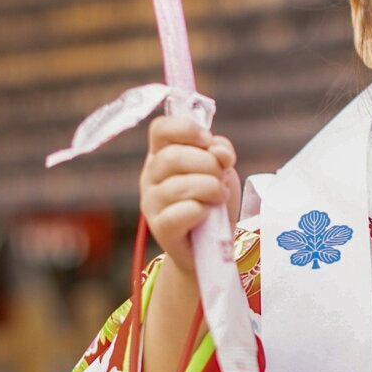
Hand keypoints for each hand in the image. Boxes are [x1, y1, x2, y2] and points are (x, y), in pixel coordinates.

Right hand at [140, 115, 239, 272]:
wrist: (214, 243)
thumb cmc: (214, 200)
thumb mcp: (221, 169)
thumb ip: (220, 153)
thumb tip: (218, 151)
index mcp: (162, 154)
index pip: (160, 128)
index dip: (185, 128)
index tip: (207, 141)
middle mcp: (150, 176)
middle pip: (172, 157)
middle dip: (207, 164)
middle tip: (221, 177)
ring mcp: (151, 203)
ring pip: (177, 186)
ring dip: (210, 188)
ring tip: (220, 196)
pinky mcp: (160, 228)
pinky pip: (177, 214)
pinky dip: (200, 210)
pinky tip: (208, 213)